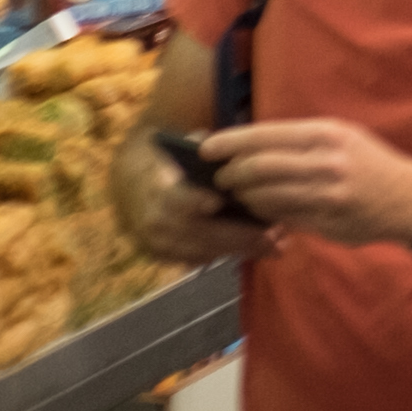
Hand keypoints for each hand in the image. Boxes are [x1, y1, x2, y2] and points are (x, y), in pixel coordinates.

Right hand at [124, 141, 277, 271]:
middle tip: (275, 235)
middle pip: (197, 233)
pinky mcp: (167, 259)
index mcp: (157, 190)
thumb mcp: (184, 150)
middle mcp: (154, 222)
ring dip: (241, 250)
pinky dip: (231, 255)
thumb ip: (206, 150)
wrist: (135, 191)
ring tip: (276, 245)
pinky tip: (259, 250)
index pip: (174, 198)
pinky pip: (202, 261)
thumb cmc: (173, 165)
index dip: (194, 201)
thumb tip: (236, 149)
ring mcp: (159, 245)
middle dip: (238, 236)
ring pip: (203, 252)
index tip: (219, 202)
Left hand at [203, 118, 411, 251]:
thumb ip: (301, 143)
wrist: (411, 199)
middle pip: (257, 166)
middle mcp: (324, 159)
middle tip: (217, 178)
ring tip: (235, 195)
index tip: (205, 147)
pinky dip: (263, 212)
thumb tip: (251, 148)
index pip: (264, 135)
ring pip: (264, 194)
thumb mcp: (342, 138)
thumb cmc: (370, 164)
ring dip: (243, 196)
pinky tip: (258, 211)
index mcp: (325, 133)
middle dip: (229, 174)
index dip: (229, 142)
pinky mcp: (325, 219)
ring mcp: (325, 191)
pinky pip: (281, 215)